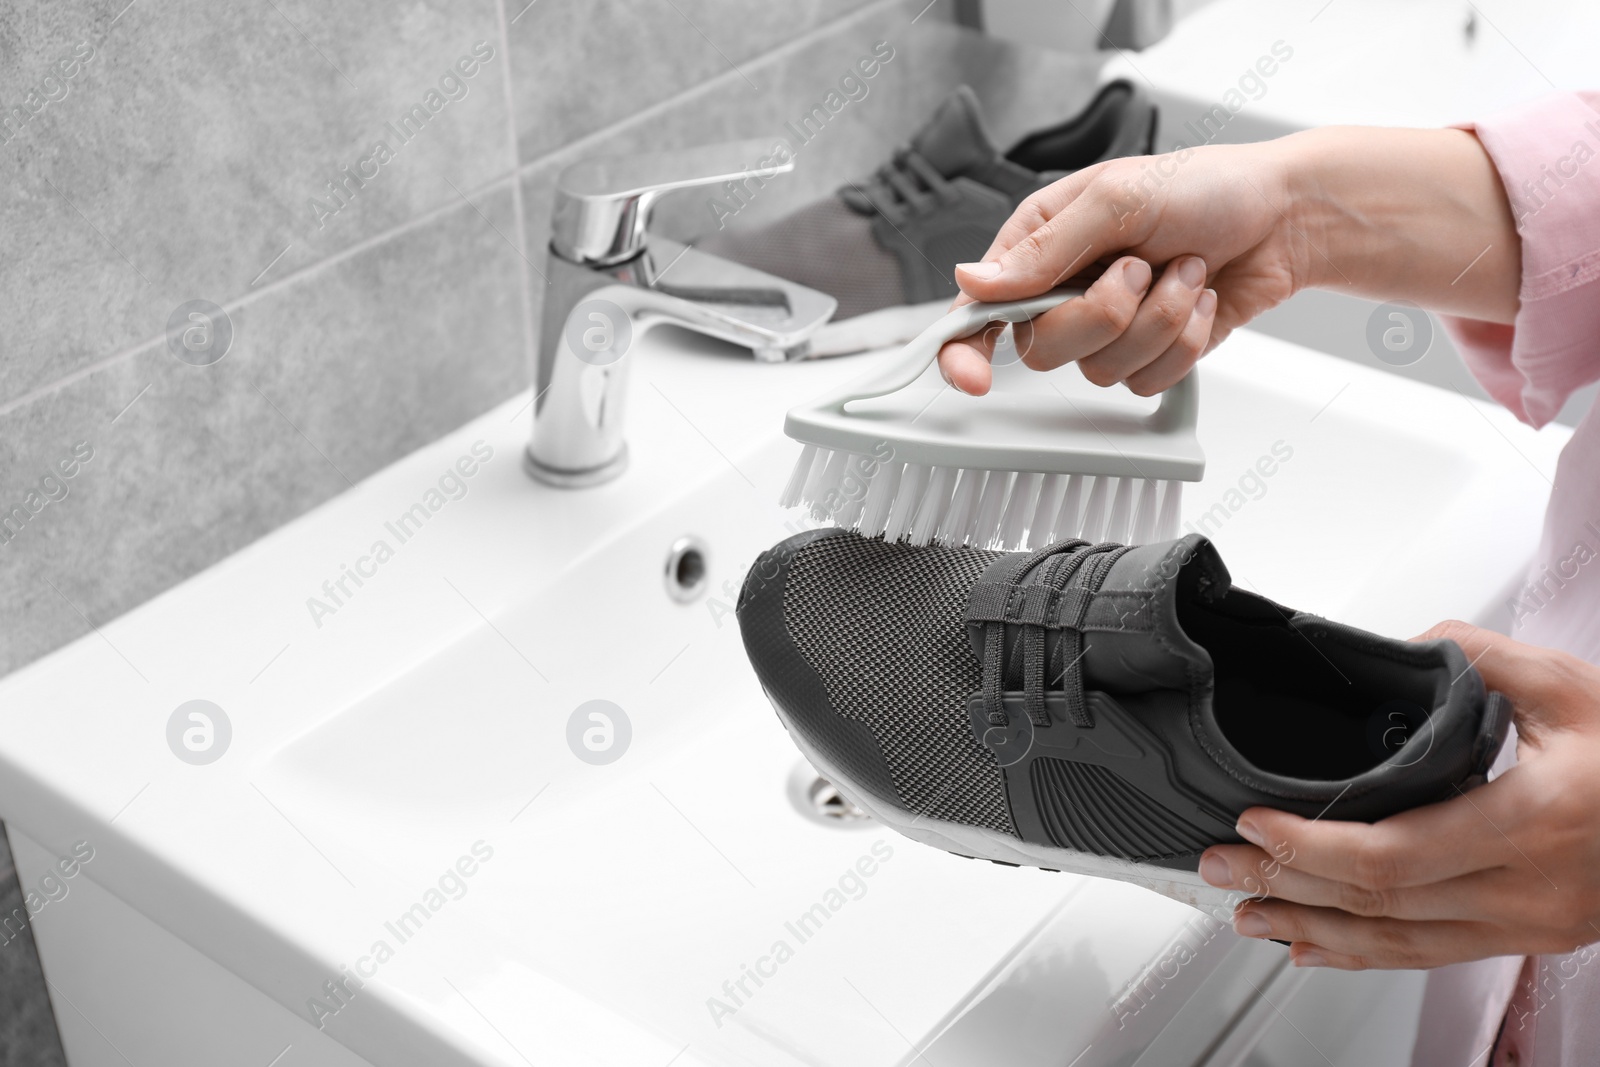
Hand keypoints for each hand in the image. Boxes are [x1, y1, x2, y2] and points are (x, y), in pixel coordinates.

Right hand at [938, 140, 1306, 396]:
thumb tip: (973, 281)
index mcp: (1040, 244)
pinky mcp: (1149, 353)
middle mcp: (1066, 289)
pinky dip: (1184, 343)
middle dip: (1105, 314)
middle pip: (1044, 348)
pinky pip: (1146, 381)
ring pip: (1100, 369)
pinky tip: (1199, 300)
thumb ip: (1044, 248)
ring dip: (1158, 321)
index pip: (976, 308)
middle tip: (1141, 267)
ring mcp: (1108, 325)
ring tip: (1184, 273)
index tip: (973, 377)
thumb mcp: (1117, 197)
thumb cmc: (1206, 186)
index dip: (963, 349)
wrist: (1284, 216)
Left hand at [1198, 620, 1599, 969]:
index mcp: (1532, 822)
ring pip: (1399, 943)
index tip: (1258, 823)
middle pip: (1382, 904)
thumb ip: (1477, 657)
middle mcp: (1528, 888)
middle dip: (1289, 886)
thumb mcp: (1570, 687)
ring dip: (1313, 930)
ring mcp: (1529, 923)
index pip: (1397, 852)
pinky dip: (1364, 954)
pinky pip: (1431, 955)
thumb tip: (1402, 646)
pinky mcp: (1529, 936)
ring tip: (1248, 911)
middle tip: (1223, 866)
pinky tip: (1316, 947)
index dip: (1315, 846)